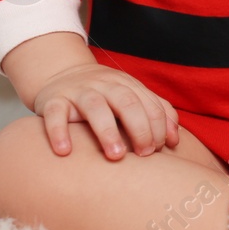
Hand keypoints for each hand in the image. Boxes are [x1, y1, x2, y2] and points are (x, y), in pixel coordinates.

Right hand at [31, 63, 180, 159]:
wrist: (60, 74)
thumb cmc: (103, 94)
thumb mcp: (131, 96)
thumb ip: (155, 112)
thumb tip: (176, 140)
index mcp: (127, 85)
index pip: (149, 104)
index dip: (158, 127)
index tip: (158, 151)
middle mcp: (104, 85)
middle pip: (127, 102)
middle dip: (140, 128)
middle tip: (144, 154)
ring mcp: (78, 91)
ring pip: (94, 106)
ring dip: (107, 131)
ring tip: (115, 156)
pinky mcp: (52, 101)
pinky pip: (55, 114)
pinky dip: (58, 131)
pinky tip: (65, 151)